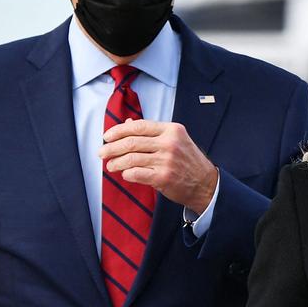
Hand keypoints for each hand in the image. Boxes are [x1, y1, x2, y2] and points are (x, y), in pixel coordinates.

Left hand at [99, 120, 217, 213]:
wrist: (205, 184)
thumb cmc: (187, 161)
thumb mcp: (175, 140)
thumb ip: (152, 132)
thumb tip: (127, 123)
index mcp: (171, 130)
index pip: (138, 126)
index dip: (118, 131)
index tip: (106, 136)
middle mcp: (169, 143)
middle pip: (132, 142)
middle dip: (112, 147)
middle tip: (101, 152)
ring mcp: (167, 160)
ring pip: (131, 158)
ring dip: (116, 162)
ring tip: (110, 166)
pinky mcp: (164, 177)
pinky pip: (137, 173)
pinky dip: (127, 174)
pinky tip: (124, 174)